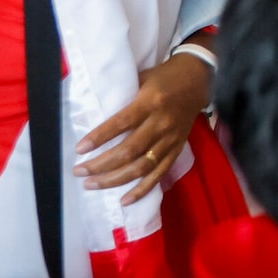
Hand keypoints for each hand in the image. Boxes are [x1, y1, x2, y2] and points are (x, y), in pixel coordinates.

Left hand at [77, 49, 213, 204]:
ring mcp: (170, 140)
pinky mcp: (177, 150)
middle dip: (101, 164)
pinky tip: (124, 200)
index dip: (100, 138)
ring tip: (92, 184)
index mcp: (150, 103)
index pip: (121, 124)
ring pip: (141, 167)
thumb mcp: (142, 78)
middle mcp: (161, 124)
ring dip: (115, 179)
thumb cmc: (164, 77)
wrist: (198, 81)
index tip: (80, 148)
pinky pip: (159, 174)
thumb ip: (123, 96)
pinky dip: (142, 189)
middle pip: (129, 151)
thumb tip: (93, 113)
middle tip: (79, 171)